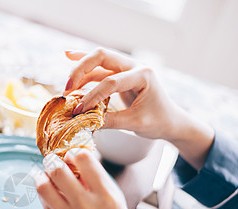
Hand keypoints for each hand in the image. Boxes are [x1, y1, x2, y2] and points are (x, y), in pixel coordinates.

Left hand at [35, 149, 161, 208]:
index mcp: (108, 196)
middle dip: (53, 161)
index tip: (73, 153)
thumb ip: (99, 186)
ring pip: (43, 187)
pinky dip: (46, 198)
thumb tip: (81, 167)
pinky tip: (51, 198)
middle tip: (54, 161)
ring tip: (45, 176)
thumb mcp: (118, 206)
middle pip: (57, 170)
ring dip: (42, 177)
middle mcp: (87, 206)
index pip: (83, 159)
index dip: (75, 152)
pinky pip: (46, 208)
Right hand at [64, 47, 214, 169]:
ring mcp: (127, 68)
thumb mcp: (135, 124)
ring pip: (98, 60)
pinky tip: (68, 55)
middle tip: (67, 88)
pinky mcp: (120, 75)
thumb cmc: (159, 122)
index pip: (112, 82)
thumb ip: (110, 122)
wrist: (171, 121)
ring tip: (66, 88)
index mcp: (143, 75)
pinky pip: (100, 68)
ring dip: (80, 71)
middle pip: (102, 56)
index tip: (80, 111)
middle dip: (81, 70)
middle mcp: (135, 66)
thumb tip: (84, 121)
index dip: (93, 96)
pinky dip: (84, 66)